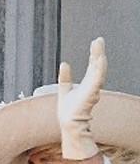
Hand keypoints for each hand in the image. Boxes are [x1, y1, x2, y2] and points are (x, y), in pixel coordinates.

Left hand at [57, 36, 106, 160]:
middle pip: (97, 65)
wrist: (68, 123)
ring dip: (99, 57)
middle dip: (98, 52)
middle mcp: (93, 85)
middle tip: (99, 39)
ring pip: (98, 70)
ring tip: (98, 45)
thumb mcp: (64, 89)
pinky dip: (98, 69)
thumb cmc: (69, 111)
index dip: (95, 54)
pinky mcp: (91, 93)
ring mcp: (93, 89)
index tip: (96, 42)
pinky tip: (99, 59)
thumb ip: (65, 77)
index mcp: (87, 83)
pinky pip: (96, 79)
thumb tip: (64, 63)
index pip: (93, 65)